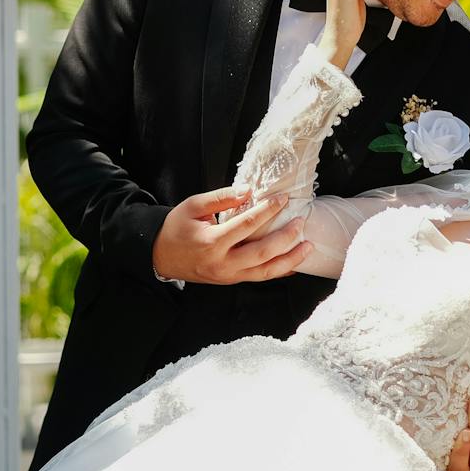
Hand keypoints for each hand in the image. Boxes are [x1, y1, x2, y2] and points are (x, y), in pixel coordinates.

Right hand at [150, 188, 311, 285]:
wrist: (161, 256)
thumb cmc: (176, 228)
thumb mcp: (193, 206)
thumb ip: (221, 197)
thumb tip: (249, 190)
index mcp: (211, 242)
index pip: (247, 225)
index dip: (267, 210)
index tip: (283, 199)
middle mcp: (222, 263)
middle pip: (262, 252)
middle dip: (285, 237)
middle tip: (301, 222)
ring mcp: (228, 275)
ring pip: (265, 272)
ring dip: (290, 260)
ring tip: (308, 246)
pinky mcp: (231, 280)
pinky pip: (259, 277)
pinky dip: (279, 271)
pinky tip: (294, 264)